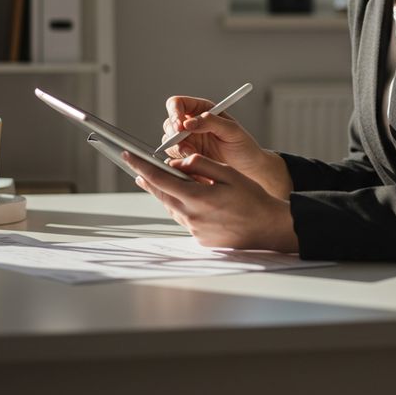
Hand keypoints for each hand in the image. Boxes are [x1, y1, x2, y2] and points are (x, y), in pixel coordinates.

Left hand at [123, 151, 298, 251]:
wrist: (267, 228)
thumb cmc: (252, 199)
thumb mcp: (229, 174)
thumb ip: (201, 166)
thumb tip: (178, 163)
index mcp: (197, 197)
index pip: (160, 179)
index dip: (141, 166)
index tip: (129, 156)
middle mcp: (191, 216)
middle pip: (161, 194)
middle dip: (147, 179)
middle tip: (136, 167)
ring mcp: (194, 230)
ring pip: (171, 206)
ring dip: (164, 192)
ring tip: (158, 179)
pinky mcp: (199, 238)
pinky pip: (183, 217)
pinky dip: (180, 205)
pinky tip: (184, 198)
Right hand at [161, 96, 284, 195]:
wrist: (248, 168)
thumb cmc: (243, 145)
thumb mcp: (232, 130)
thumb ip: (211, 122)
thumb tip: (189, 122)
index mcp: (202, 110)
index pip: (178, 104)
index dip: (174, 112)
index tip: (180, 125)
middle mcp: (191, 124)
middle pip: (169, 123)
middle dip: (173, 134)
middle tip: (185, 144)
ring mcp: (188, 141)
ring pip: (169, 142)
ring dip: (177, 149)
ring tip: (194, 155)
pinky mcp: (187, 158)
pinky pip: (174, 158)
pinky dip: (180, 162)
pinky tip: (193, 164)